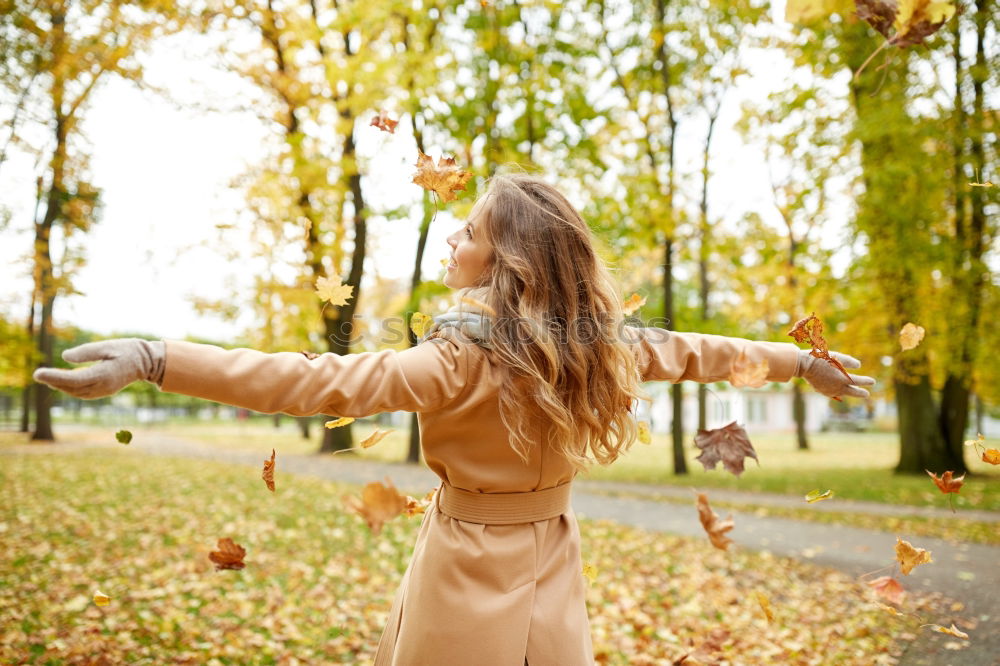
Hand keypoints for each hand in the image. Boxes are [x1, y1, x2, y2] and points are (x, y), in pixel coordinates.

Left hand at [32, 338, 165, 398]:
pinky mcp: (105, 391)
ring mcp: (105, 391)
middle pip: (73, 388)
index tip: (38, 373)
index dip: (54, 377)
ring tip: (47, 377)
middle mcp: (103, 386)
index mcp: (104, 374)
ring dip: (61, 386)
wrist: (147, 361)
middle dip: (54, 382)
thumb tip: (64, 357)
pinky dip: (71, 388)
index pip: (73, 379)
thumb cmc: (128, 350)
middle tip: (38, 374)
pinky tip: (64, 381)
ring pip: (77, 393)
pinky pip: (84, 393)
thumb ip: (86, 352)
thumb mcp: (107, 346)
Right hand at [795, 350, 874, 398]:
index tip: (873, 382)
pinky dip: (838, 391)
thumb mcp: (836, 356)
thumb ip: (849, 361)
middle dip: (860, 393)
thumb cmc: (820, 358)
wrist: (803, 365)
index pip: (858, 381)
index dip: (866, 381)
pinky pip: (833, 393)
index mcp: (842, 379)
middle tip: (867, 394)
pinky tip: (838, 390)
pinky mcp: (822, 391)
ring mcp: (829, 390)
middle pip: (852, 392)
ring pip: (843, 393)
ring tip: (852, 390)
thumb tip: (859, 366)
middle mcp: (837, 387)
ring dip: (849, 392)